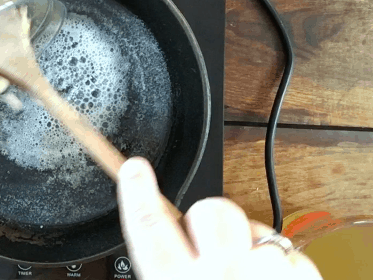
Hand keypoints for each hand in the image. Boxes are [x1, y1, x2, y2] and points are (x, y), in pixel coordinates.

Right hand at [117, 158, 322, 279]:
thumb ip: (167, 270)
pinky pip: (289, 250)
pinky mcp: (301, 278)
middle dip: (209, 221)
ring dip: (249, 248)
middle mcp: (221, 277)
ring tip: (247, 278)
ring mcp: (264, 276)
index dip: (137, 193)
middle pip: (210, 211)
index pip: (149, 228)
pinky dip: (281, 265)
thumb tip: (162, 246)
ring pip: (254, 227)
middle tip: (212, 248)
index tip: (135, 167)